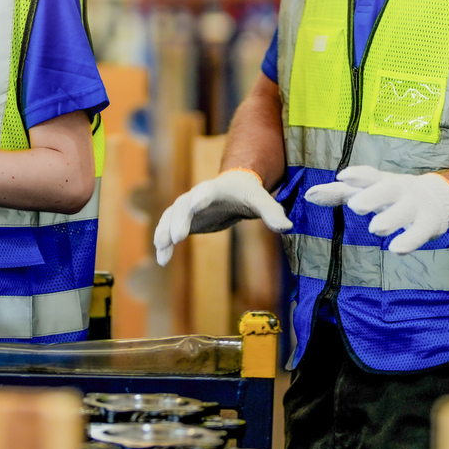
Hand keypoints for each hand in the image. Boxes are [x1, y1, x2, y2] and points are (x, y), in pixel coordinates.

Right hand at [153, 169, 291, 265]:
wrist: (235, 189)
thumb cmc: (248, 193)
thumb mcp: (261, 200)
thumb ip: (272, 212)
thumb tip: (286, 227)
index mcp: (216, 189)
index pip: (206, 192)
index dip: (200, 198)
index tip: (195, 207)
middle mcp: (196, 196)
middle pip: (182, 205)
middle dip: (178, 219)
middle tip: (176, 237)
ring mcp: (188, 209)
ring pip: (169, 217)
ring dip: (163, 231)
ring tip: (161, 249)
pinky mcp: (185, 221)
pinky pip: (169, 230)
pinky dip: (164, 243)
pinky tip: (162, 260)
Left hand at [303, 167, 448, 253]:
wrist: (438, 197)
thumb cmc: (392, 194)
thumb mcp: (368, 190)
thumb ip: (339, 193)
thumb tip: (308, 195)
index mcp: (382, 181)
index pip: (370, 174)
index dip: (358, 175)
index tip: (342, 176)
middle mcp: (399, 190)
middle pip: (387, 189)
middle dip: (372, 196)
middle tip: (355, 206)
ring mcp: (414, 206)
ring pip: (403, 211)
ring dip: (389, 219)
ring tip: (374, 228)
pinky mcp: (427, 224)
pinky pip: (418, 233)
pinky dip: (408, 241)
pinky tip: (395, 249)